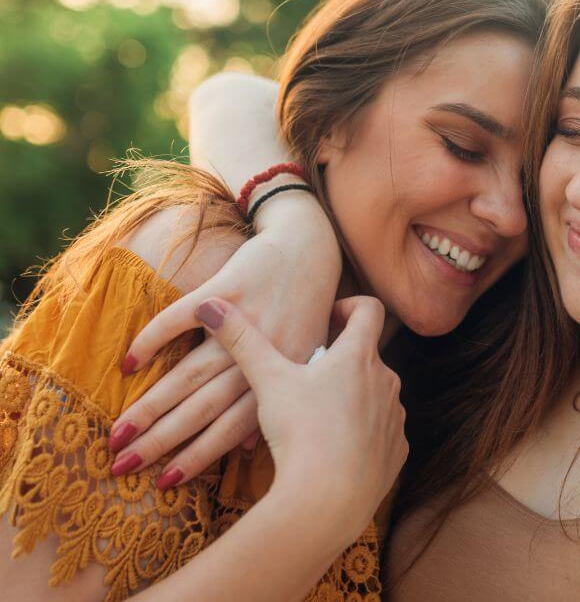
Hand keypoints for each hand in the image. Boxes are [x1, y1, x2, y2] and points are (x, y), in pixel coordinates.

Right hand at [110, 194, 341, 484]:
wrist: (309, 249)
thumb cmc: (307, 310)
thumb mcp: (304, 359)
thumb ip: (278, 399)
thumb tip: (249, 447)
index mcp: (287, 376)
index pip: (234, 427)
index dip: (199, 455)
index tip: (165, 483)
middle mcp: (265, 353)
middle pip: (204, 407)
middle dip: (162, 440)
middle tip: (122, 466)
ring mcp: (244, 320)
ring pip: (189, 373)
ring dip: (150, 406)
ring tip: (118, 432)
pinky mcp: (226, 288)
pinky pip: (180, 320)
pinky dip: (153, 340)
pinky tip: (128, 363)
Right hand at [196, 295, 407, 532]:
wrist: (329, 498)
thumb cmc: (300, 432)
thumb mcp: (268, 381)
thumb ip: (242, 340)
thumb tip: (209, 304)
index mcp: (360, 356)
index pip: (369, 309)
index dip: (348, 307)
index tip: (326, 319)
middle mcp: (387, 381)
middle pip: (366, 356)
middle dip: (337, 361)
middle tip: (304, 377)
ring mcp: (395, 417)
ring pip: (374, 395)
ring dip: (349, 398)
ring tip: (314, 417)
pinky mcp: (397, 450)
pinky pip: (381, 431)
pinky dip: (360, 433)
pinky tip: (332, 449)